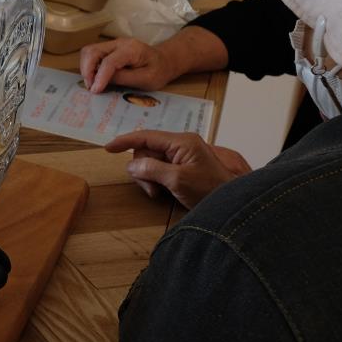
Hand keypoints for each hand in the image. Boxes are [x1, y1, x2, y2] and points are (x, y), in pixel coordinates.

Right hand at [79, 38, 179, 93]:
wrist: (164, 61)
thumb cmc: (158, 71)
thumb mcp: (146, 80)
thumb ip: (124, 78)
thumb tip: (102, 81)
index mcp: (131, 49)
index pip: (109, 61)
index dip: (100, 77)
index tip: (95, 91)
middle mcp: (119, 43)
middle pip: (92, 51)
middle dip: (87, 70)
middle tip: (91, 87)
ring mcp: (112, 44)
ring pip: (88, 51)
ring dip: (86, 68)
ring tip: (92, 83)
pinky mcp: (109, 49)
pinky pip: (92, 54)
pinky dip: (89, 66)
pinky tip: (94, 78)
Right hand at [103, 130, 250, 208]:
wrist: (232, 205)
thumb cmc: (210, 191)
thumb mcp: (178, 180)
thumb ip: (152, 169)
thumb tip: (132, 165)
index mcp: (182, 142)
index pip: (146, 136)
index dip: (125, 141)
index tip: (108, 148)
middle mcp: (181, 145)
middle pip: (147, 150)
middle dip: (142, 169)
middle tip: (151, 190)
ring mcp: (183, 156)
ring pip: (151, 161)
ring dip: (149, 178)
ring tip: (158, 193)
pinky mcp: (183, 167)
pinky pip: (160, 169)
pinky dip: (156, 180)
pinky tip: (163, 192)